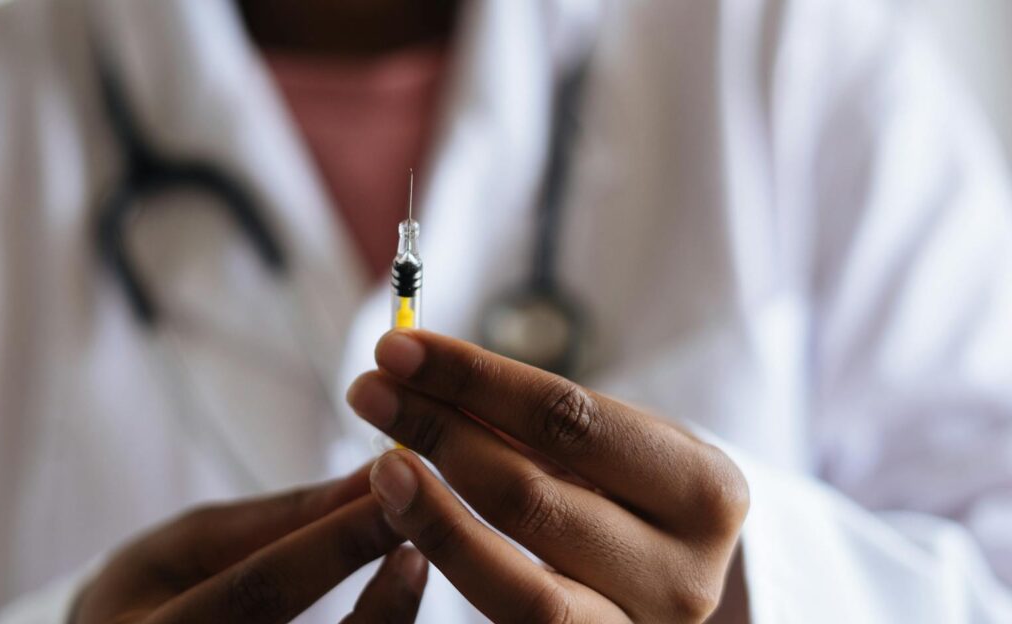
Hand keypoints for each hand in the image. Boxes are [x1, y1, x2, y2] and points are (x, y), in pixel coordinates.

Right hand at [72, 465, 428, 623]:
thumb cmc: (148, 596)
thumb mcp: (192, 543)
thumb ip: (283, 518)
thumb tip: (372, 476)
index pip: (259, 591)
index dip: (334, 544)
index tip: (393, 495)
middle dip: (382, 604)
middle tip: (422, 544)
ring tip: (411, 575)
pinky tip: (391, 617)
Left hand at [347, 330, 748, 622]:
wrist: (675, 583)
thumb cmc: (635, 493)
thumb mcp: (615, 446)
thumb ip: (538, 421)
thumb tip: (422, 373)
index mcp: (706, 491)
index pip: (569, 419)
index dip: (473, 379)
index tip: (400, 348)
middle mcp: (685, 575)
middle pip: (533, 497)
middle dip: (438, 434)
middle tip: (370, 392)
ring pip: (521, 587)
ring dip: (432, 515)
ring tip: (380, 462)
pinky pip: (510, 623)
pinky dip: (451, 567)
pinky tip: (406, 520)